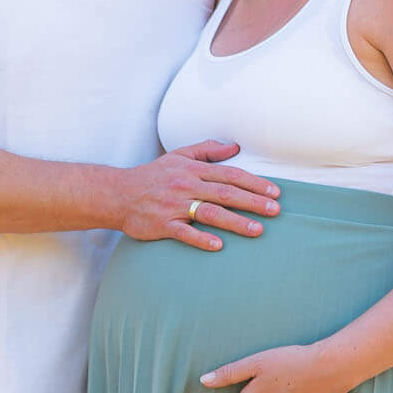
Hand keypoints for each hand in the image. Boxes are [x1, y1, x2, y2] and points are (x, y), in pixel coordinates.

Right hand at [117, 143, 280, 250]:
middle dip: (252, 202)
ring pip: (209, 213)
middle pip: (225, 193)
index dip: (254, 183)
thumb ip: (207, 150)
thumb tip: (236, 147)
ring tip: (257, 230)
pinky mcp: (162, 225)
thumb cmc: (152, 175)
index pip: (229, 175)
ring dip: (235, 222)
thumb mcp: (178, 155)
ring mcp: (173, 206)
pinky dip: (201, 239)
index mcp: (192, 170)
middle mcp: (185, 186)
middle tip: (275, 211)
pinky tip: (218, 245)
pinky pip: (184, 233)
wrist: (117, 194)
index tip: (274, 193)